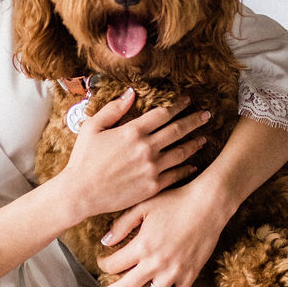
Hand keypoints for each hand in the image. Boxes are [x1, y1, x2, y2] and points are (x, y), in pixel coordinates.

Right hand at [60, 90, 209, 225]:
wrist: (81, 193)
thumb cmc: (83, 159)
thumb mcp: (92, 128)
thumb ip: (113, 109)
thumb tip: (130, 93)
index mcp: (132, 131)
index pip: (163, 113)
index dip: (177, 105)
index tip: (187, 101)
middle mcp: (146, 148)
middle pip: (178, 130)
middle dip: (194, 121)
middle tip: (206, 115)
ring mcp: (151, 169)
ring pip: (181, 152)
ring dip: (195, 143)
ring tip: (203, 138)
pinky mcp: (153, 186)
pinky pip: (176, 175)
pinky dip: (187, 168)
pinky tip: (193, 164)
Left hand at [88, 169, 234, 286]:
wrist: (208, 204)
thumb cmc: (175, 200)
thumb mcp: (143, 205)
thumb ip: (122, 223)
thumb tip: (104, 242)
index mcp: (142, 245)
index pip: (114, 263)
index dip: (103, 263)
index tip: (100, 261)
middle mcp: (155, 264)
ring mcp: (173, 273)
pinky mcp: (189, 277)